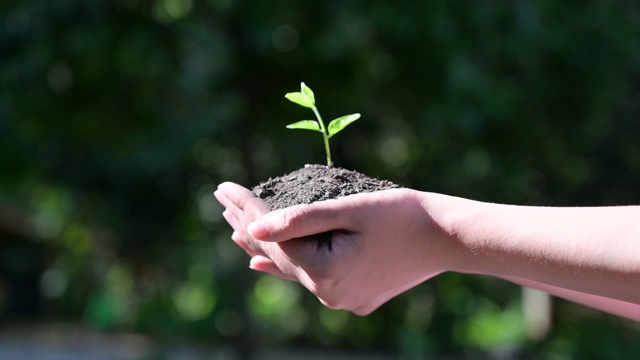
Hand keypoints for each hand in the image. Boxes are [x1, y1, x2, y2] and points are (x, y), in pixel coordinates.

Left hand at [214, 182, 460, 314]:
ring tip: (234, 230)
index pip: (272, 236)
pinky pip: (310, 278)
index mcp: (324, 272)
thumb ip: (300, 219)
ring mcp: (342, 299)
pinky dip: (287, 265)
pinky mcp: (355, 296)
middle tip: (221, 202)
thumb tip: (254, 230)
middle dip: (247, 226)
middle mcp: (329, 293)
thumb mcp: (348, 209)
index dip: (246, 209)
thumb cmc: (402, 214)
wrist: (448, 237)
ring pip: (291, 268)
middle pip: (277, 255)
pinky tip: (261, 265)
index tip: (223, 187)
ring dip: (265, 246)